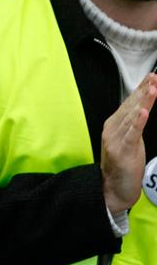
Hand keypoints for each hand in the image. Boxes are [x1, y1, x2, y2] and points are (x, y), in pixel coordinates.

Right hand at [101, 74, 156, 215]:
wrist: (112, 188)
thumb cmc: (123, 165)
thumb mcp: (129, 140)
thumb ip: (133, 124)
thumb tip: (142, 107)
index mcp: (113, 124)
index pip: (129, 102)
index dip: (141, 89)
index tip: (152, 76)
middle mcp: (112, 129)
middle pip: (130, 106)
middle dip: (144, 91)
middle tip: (154, 77)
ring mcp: (115, 139)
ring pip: (132, 116)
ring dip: (143, 102)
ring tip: (152, 89)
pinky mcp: (121, 150)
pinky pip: (131, 134)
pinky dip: (137, 122)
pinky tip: (143, 112)